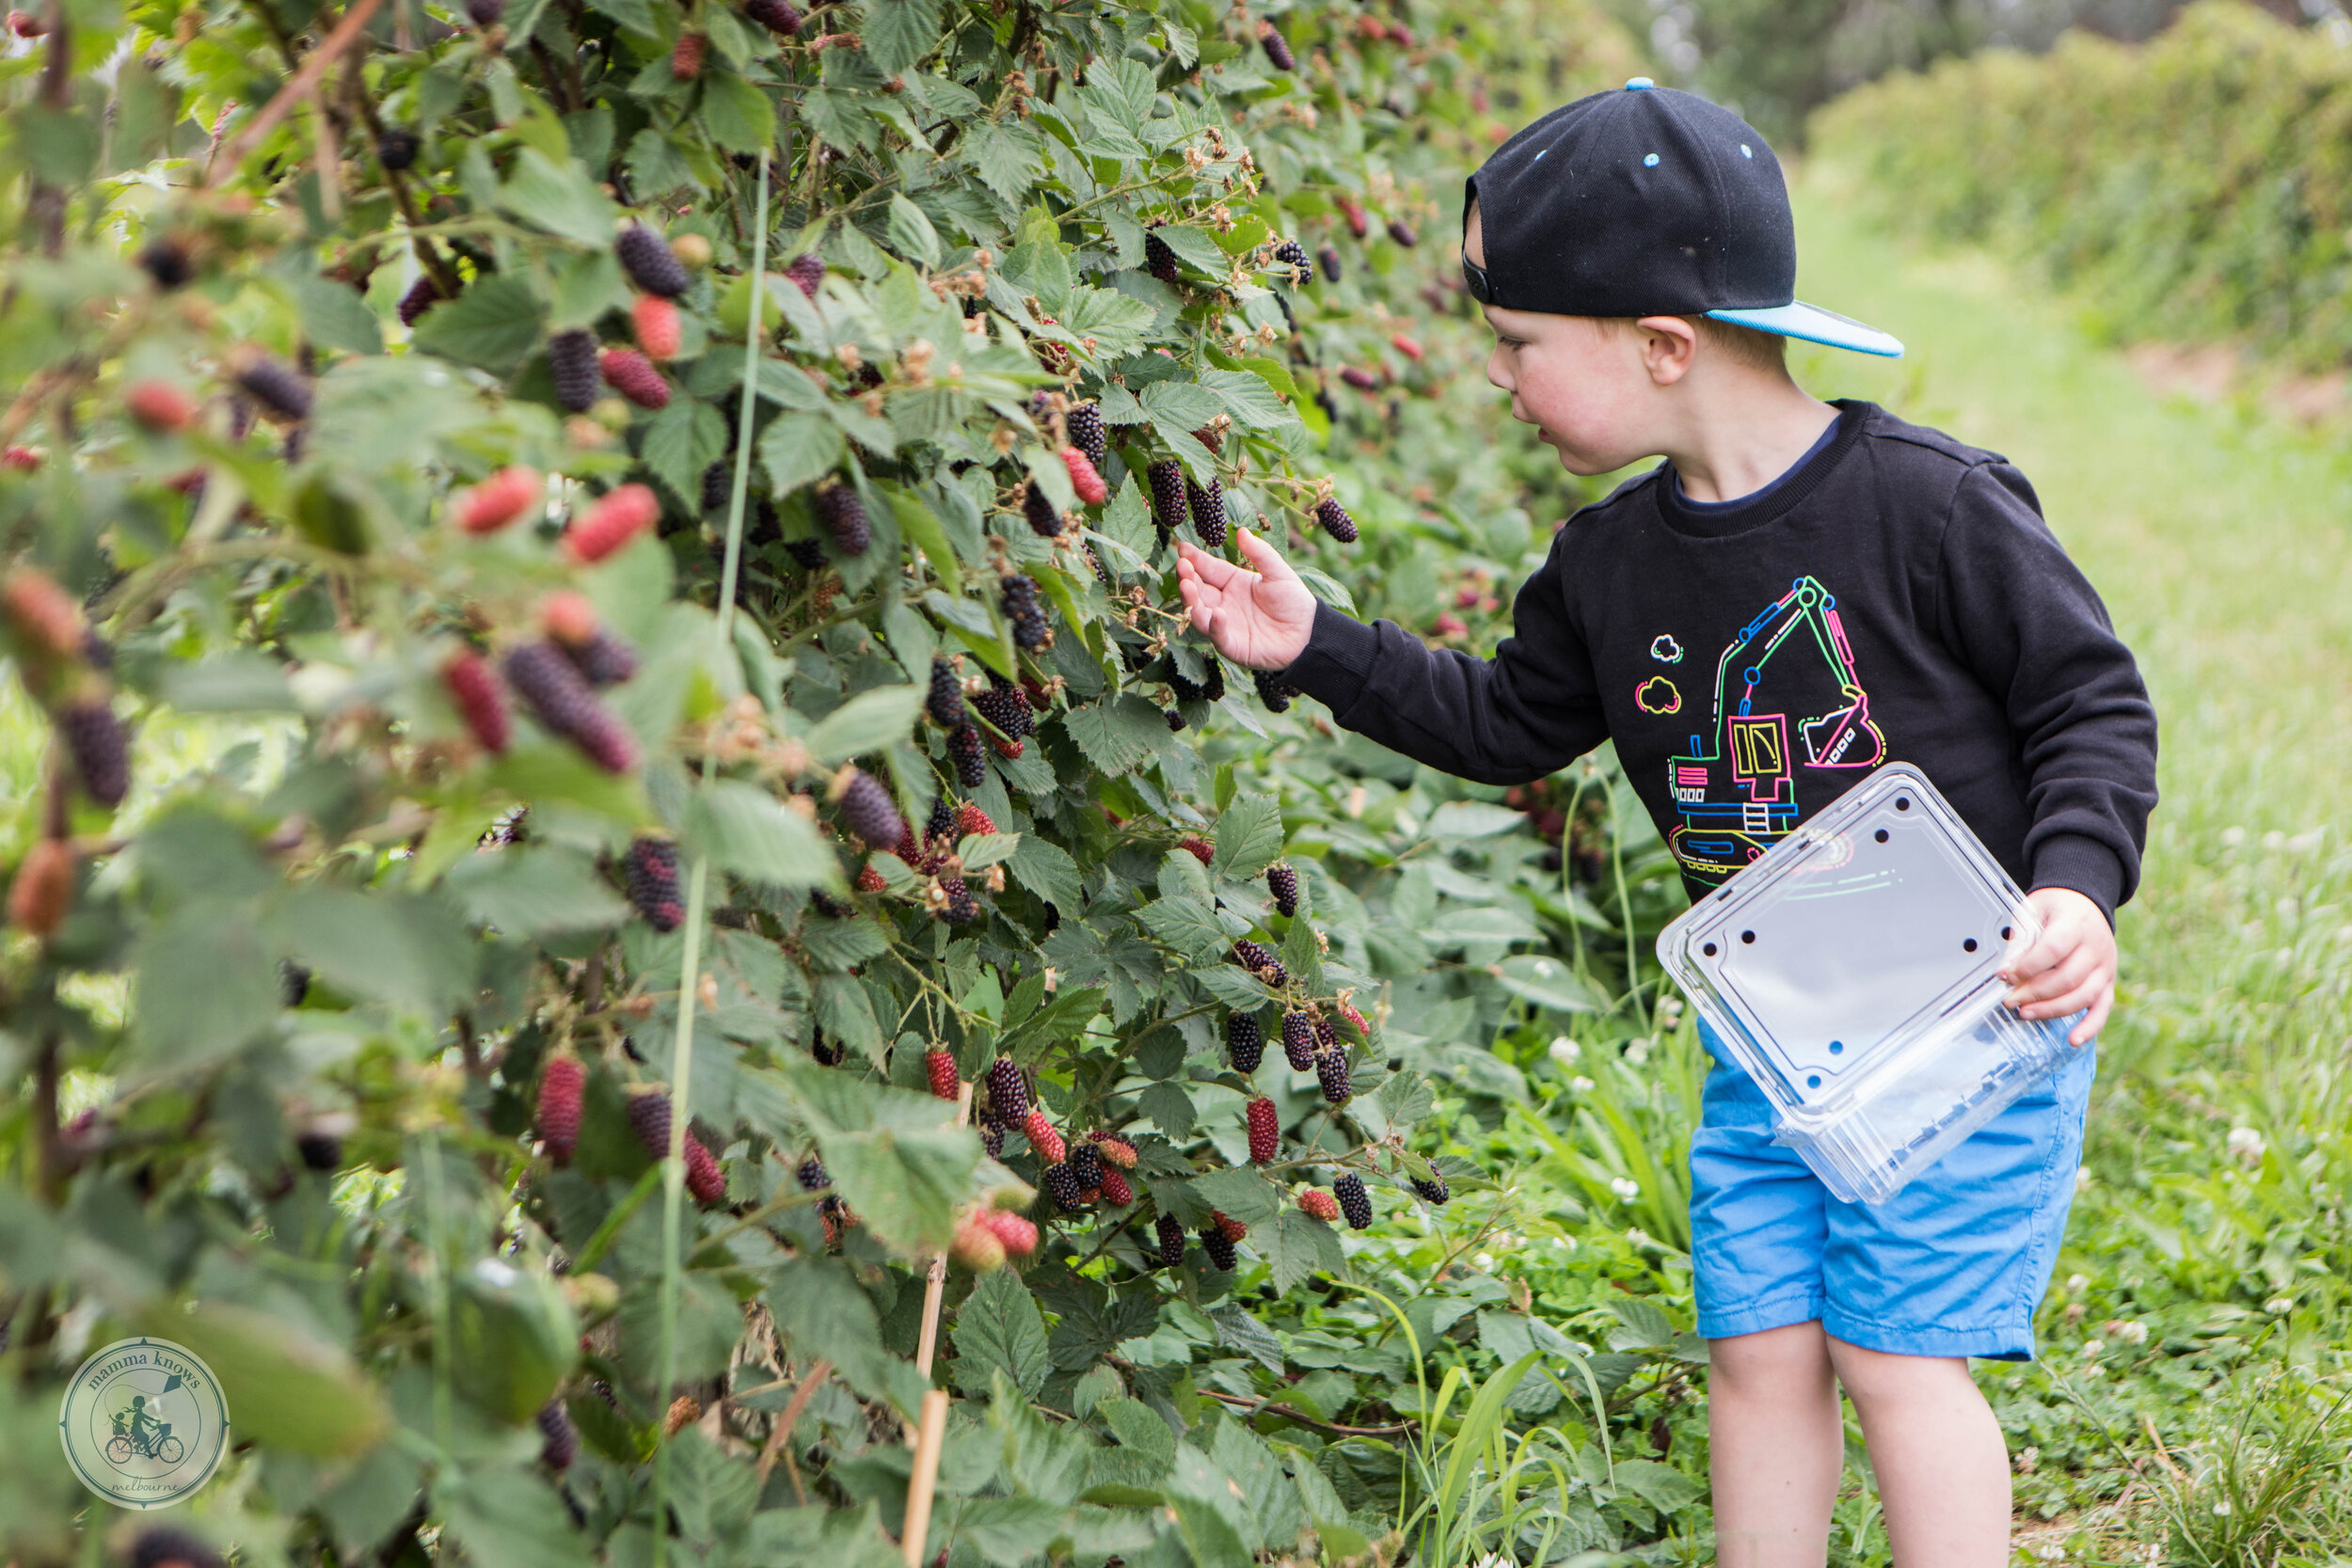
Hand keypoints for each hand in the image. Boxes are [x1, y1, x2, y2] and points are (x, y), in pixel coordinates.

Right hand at [1174, 527, 1319, 670]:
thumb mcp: (1278, 572)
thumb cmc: (1294, 602)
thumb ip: (1260, 553)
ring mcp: (1225, 625)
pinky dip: (1215, 625)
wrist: (1308, 634)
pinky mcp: (1232, 645)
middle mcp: (1224, 603)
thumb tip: (1242, 531)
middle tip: (1182, 565)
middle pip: (1199, 590)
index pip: (1208, 569)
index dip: (1194, 559)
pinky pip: (1218, 636)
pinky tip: (1217, 612)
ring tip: (1187, 585)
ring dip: (1192, 599)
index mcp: (1232, 583)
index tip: (1181, 548)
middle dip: (1187, 577)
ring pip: (1200, 613)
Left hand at [1998, 887, 2115, 1045]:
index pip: (2053, 949)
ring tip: (2025, 1013)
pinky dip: (2090, 1027)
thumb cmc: (2056, 907)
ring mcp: (2106, 967)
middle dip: (2034, 993)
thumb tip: (2005, 972)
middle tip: (2009, 1000)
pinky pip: (2102, 1008)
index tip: (2005, 975)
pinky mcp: (2108, 982)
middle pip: (2067, 978)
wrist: (2084, 902)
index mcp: (2076, 924)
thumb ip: (2020, 940)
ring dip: (2052, 1010)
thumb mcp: (2033, 911)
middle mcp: (2096, 947)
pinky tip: (2073, 1040)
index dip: (2028, 966)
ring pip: (2082, 996)